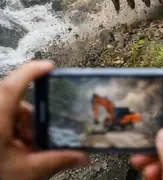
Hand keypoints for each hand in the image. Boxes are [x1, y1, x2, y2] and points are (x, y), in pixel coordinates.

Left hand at [0, 61, 88, 179]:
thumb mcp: (29, 171)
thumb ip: (57, 160)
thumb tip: (81, 156)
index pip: (14, 86)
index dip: (31, 71)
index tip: (48, 66)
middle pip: (11, 99)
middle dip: (29, 112)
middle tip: (38, 129)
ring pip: (5, 112)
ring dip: (19, 125)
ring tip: (26, 147)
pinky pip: (0, 120)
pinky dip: (10, 131)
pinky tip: (15, 149)